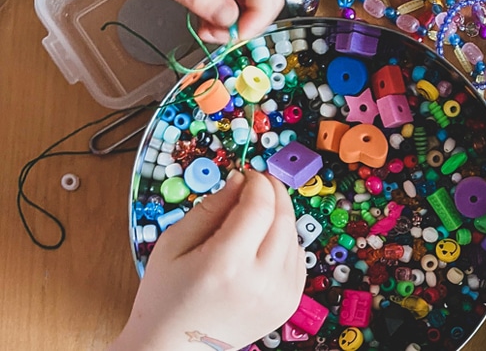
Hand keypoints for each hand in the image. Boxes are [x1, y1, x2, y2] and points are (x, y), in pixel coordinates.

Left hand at [96, 0, 282, 42]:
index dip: (257, 17)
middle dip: (248, 23)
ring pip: (254, 2)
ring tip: (206, 30)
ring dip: (236, 23)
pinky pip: (238, 0)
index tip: (233, 36)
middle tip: (215, 35)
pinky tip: (206, 21)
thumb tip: (229, 18)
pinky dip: (227, 17)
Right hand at [110, 171, 304, 350]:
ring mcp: (280, 295)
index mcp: (226, 264)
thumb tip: (239, 180)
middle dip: (273, 192)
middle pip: (283, 217)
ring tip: (253, 218)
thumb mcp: (173, 245)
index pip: (260, 205)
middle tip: (258, 184)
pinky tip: (262, 244)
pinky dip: (285, 242)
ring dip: (279, 217)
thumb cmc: (166, 298)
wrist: (175, 348)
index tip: (248, 174)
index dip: (258, 182)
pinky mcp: (289, 303)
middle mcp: (261, 280)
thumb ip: (209, 208)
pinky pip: (297, 258)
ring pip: (294, 236)